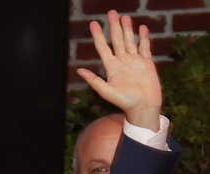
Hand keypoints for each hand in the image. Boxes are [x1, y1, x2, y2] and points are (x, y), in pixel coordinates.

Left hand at [78, 10, 161, 130]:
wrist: (143, 107)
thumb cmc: (124, 102)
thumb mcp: (106, 91)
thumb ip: (94, 80)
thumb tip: (79, 70)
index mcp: (112, 67)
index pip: (103, 47)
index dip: (98, 35)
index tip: (93, 24)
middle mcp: (122, 62)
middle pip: (117, 40)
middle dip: (114, 26)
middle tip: (111, 12)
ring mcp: (134, 61)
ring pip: (130, 41)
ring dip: (127, 29)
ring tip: (125, 17)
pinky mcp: (147, 63)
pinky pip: (145, 47)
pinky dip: (143, 38)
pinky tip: (142, 28)